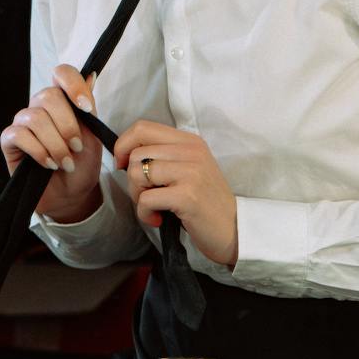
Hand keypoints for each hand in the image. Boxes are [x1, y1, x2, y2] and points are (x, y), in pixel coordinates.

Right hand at [0, 65, 103, 223]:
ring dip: (55, 144)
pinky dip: (39, 151)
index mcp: (62, 100)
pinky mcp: (9, 140)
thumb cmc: (82, 163)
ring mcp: (22, 122)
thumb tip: (90, 75)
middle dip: (67, 125)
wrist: (71, 194)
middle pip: (48, 96)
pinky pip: (20, 135)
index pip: (61, 73)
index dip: (72, 84)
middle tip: (76, 148)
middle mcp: (40, 106)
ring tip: (65, 163)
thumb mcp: (93, 135)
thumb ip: (89, 107)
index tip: (86, 107)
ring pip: (35, 118)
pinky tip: (48, 164)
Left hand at [113, 121, 239, 267]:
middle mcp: (191, 151)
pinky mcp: (187, 196)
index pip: (142, 128)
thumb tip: (123, 154)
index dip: (123, 145)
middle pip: (135, 154)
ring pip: (137, 173)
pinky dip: (144, 213)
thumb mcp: (188, 168)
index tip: (122, 165)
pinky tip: (158, 219)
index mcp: (189, 141)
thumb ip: (163, 156)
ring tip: (155, 207)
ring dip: (138, 196)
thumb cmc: (204, 202)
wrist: (235, 230)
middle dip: (131, 179)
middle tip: (147, 196)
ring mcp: (191, 172)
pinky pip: (146, 198)